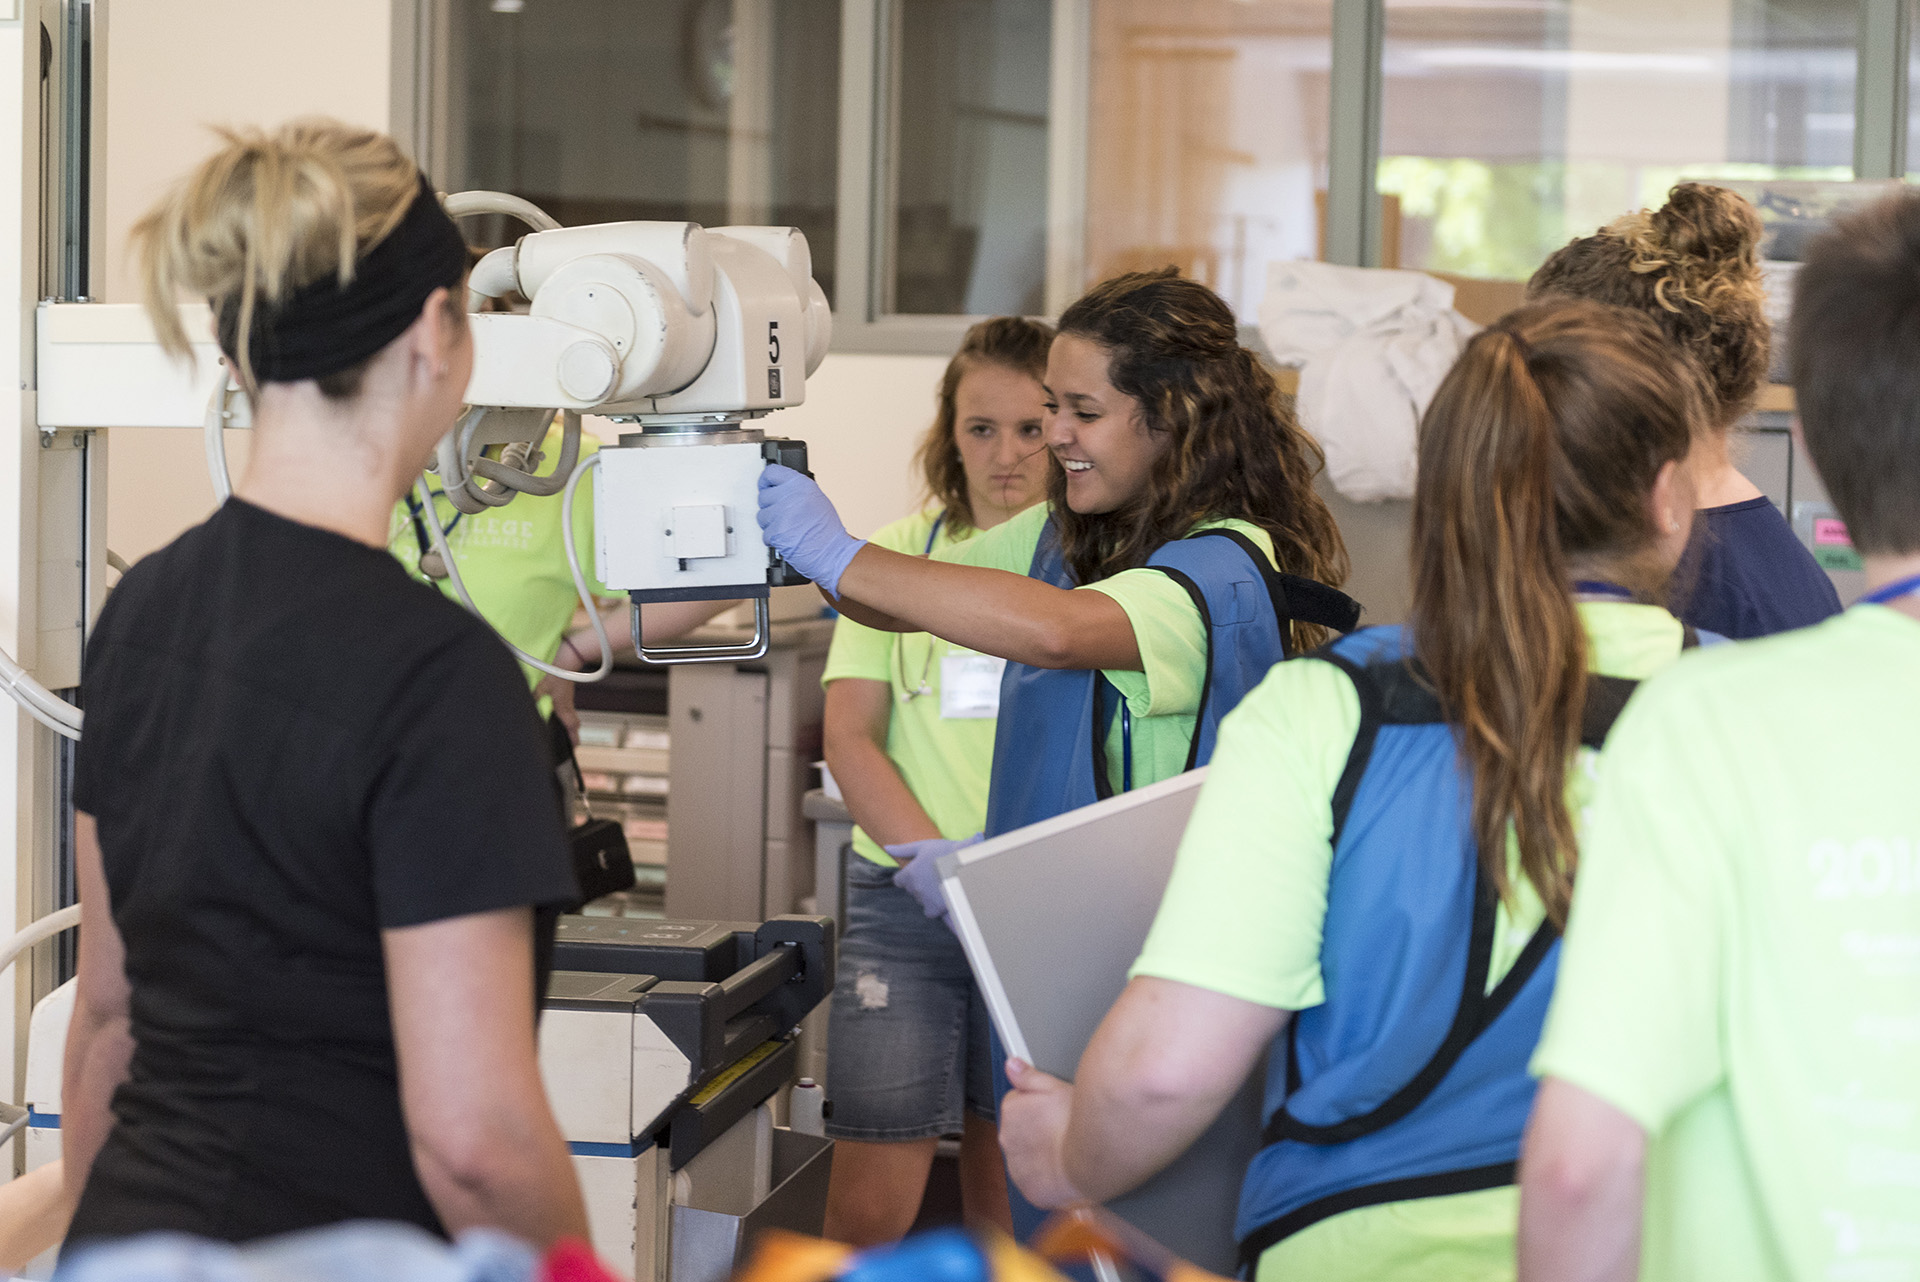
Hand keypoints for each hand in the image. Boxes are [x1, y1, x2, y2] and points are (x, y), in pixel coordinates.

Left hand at [535, 672, 580, 741]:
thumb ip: (536, 697)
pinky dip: (567, 716)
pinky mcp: (567, 696)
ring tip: (567, 732)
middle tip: (572, 742)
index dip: (573, 736)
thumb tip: (528, 706)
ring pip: (572, 717)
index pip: (571, 725)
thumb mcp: (542, 687)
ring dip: (570, 725)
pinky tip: (559, 715)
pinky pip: (569, 710)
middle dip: (574, 734)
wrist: (566, 664)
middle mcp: (568, 705)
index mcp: (563, 706)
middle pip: (574, 723)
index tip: (574, 745)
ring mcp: (569, 700)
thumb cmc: (556, 675)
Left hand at [757, 464, 865, 597]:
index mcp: (801, 484)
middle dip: (771, 508)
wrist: (833, 553)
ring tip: (788, 529)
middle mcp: (791, 495)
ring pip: (762, 516)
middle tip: (783, 516)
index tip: (766, 487)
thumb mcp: (817, 499)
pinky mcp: (777, 531)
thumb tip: (779, 488)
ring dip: (771, 524)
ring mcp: (783, 513)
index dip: (766, 482)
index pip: (771, 473)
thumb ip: (796, 490)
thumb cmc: (828, 530)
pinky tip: (788, 538)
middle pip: (763, 496)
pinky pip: (765, 533)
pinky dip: (774, 539)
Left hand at [886, 834, 982, 928]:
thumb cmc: (945, 851)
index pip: (899, 881)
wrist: (966, 863)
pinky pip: (929, 912)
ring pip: (921, 900)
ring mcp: (925, 899)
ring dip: (928, 895)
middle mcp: (914, 888)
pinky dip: (934, 907)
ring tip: (941, 884)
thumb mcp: (923, 846)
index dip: (908, 876)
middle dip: (920, 884)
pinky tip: (942, 898)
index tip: (920, 872)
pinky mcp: (936, 908)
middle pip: (911, 890)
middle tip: (934, 875)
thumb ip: (903, 850)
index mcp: (909, 874)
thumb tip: (886, 848)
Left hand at [1001, 1058, 1086, 1209]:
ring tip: (1066, 1151)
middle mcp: (1007, 1139)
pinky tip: (1065, 1170)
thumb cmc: (1078, 1121)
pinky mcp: (1029, 1189)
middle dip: (1038, 1132)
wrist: (1092, 1158)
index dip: (1040, 1108)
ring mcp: (1017, 1167)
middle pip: (1021, 1132)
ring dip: (1041, 1156)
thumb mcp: (1055, 1086)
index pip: (1019, 1104)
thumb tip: (1011, 1065)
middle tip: (1063, 1131)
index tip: (1054, 1112)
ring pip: (1027, 1158)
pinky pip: (1035, 1183)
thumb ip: (1029, 1075)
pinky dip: (1047, 1179)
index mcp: (1011, 1110)